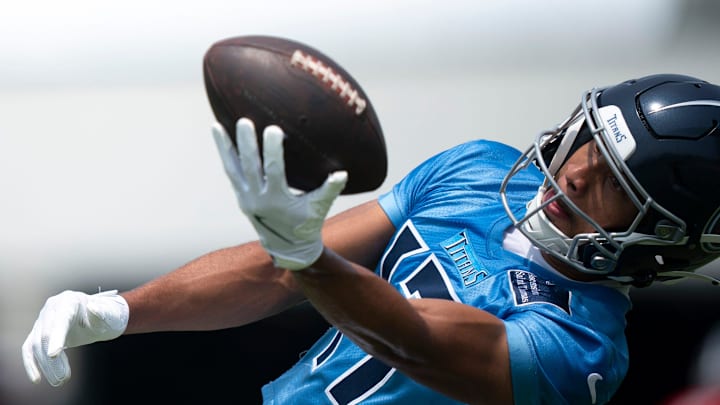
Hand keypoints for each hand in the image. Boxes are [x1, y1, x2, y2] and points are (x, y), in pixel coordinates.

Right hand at [22, 290, 128, 386]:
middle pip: (46, 335)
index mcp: (69, 301)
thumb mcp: (110, 314)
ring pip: (36, 345)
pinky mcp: (38, 332)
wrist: (100, 316)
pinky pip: (29, 348)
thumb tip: (93, 308)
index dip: (56, 337)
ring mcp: (43, 319)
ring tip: (60, 381)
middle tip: (64, 378)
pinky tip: (37, 379)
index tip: (54, 354)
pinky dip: (31, 364)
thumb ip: (102, 313)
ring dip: (46, 365)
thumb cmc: (106, 314)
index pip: (60, 320)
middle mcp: (52, 308)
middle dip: (53, 359)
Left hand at [212, 118, 347, 269]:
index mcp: (277, 200)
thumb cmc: (307, 224)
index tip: (273, 130)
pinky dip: (225, 155)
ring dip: (225, 148)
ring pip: (232, 169)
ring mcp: (245, 198)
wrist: (288, 248)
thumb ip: (330, 190)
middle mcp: (257, 199)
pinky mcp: (241, 196)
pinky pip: (231, 173)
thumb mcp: (319, 208)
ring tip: (217, 126)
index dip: (273, 150)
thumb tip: (342, 173)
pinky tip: (219, 137)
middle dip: (246, 144)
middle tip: (244, 122)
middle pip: (249, 167)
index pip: (273, 171)